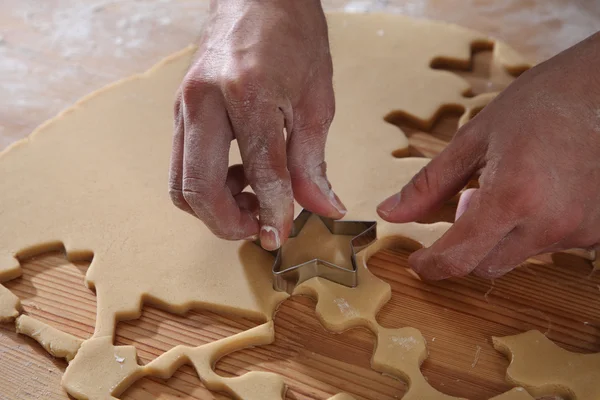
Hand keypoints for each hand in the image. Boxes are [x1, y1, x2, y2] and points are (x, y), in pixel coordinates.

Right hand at [169, 0, 345, 249]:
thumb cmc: (293, 35)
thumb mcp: (316, 99)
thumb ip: (313, 161)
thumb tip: (322, 207)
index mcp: (248, 92)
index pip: (262, 172)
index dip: (274, 213)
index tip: (281, 236)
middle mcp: (204, 100)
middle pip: (198, 189)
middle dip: (227, 223)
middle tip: (257, 228)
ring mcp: (183, 105)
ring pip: (180, 182)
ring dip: (213, 207)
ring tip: (251, 199)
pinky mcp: (179, 109)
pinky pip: (182, 163)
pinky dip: (206, 184)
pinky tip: (238, 175)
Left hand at [377, 32, 599, 279]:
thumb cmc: (542, 101)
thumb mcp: (475, 137)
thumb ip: (430, 183)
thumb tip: (391, 212)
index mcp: (513, 196)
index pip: (459, 258)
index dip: (430, 265)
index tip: (418, 261)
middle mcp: (550, 223)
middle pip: (487, 265)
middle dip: (467, 245)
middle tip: (471, 199)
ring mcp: (581, 230)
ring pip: (519, 256)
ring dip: (502, 234)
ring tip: (513, 184)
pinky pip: (550, 244)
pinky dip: (534, 228)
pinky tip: (541, 192)